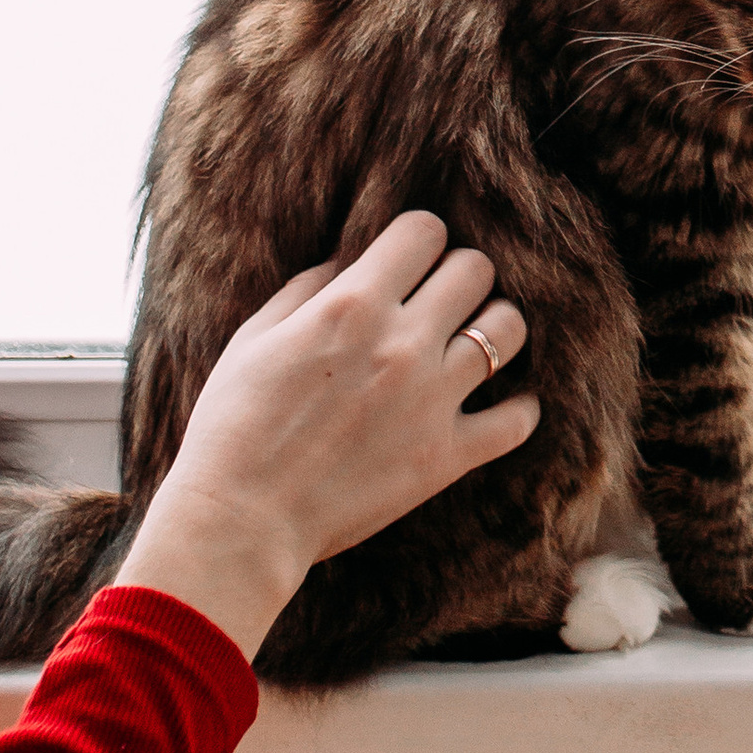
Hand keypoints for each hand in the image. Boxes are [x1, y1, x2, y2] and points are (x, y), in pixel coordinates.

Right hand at [115, 213, 540, 659]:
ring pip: (508, 329)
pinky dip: (519, 409)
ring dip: (493, 327)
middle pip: (476, 269)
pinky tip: (500, 403)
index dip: (418, 239)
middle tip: (438, 300)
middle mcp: (403, 343)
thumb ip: (311, 287)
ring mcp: (431, 399)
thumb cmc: (233, 426)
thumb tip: (354, 258)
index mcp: (353, 306)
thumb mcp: (257, 337)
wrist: (240, 522)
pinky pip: (519, 419)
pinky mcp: (446, 456)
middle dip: (457, 275)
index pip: (426, 230)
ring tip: (471, 342)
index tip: (407, 261)